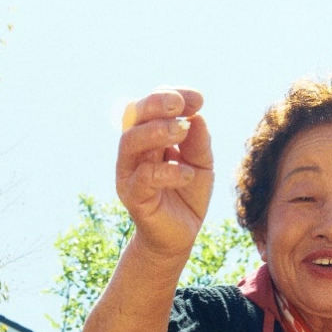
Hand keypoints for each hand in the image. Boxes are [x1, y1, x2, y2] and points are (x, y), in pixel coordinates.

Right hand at [116, 88, 213, 259]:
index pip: (151, 106)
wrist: (180, 235)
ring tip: (183, 130)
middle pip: (132, 115)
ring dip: (157, 131)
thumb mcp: (201, 164)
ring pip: (130, 141)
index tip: (198, 99)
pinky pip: (145, 176)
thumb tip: (196, 116)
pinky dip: (168, 171)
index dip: (171, 95)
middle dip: (155, 104)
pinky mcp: (133, 197)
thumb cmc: (187, 196)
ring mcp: (129, 173)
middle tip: (180, 107)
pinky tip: (188, 174)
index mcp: (148, 137)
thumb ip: (199, 142)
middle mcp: (134, 151)